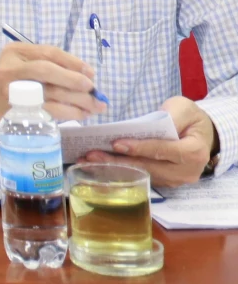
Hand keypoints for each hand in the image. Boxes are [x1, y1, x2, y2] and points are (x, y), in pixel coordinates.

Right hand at [0, 42, 103, 130]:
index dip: (73, 62)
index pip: (48, 52)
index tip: (91, 73)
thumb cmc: (14, 83)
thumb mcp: (25, 66)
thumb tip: (87, 76)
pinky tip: (81, 114)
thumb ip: (51, 66)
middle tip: (93, 90)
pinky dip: (69, 113)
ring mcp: (12, 90)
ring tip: (95, 106)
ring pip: (50, 92)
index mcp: (15, 51)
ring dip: (78, 100)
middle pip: (47, 70)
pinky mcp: (17, 109)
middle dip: (74, 80)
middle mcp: (11, 68)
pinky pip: (49, 110)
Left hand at [82, 96, 217, 186]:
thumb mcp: (184, 108)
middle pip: (149, 168)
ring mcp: (177, 180)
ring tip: (90, 161)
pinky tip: (102, 165)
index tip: (116, 144)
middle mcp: (187, 172)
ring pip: (143, 175)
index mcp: (194, 152)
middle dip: (119, 162)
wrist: (202, 134)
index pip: (163, 151)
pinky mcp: (166, 183)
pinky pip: (143, 178)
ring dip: (116, 169)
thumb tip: (148, 126)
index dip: (140, 148)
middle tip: (92, 155)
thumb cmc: (190, 118)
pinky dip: (123, 171)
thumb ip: (170, 115)